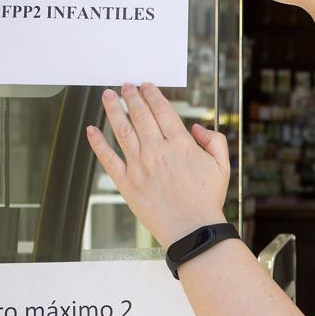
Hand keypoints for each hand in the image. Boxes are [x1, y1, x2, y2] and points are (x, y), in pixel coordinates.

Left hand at [85, 83, 229, 246]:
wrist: (193, 230)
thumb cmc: (207, 200)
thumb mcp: (222, 166)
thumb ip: (214, 141)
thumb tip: (195, 127)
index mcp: (180, 144)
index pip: (162, 110)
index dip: (153, 95)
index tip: (146, 86)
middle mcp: (157, 151)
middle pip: (140, 115)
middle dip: (131, 96)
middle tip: (125, 86)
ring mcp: (139, 166)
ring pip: (122, 130)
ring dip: (113, 109)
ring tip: (107, 95)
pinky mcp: (126, 182)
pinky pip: (108, 158)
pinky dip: (98, 143)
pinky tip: (92, 130)